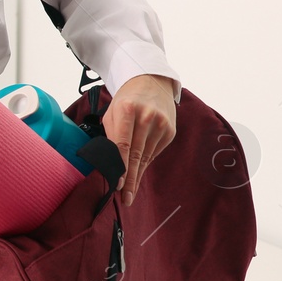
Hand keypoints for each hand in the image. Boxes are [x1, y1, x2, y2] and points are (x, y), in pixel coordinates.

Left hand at [102, 74, 176, 205]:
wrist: (151, 82)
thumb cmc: (126, 100)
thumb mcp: (112, 112)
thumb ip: (111, 135)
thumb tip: (111, 163)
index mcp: (128, 110)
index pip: (123, 144)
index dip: (120, 166)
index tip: (117, 183)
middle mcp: (147, 117)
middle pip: (136, 155)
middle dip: (130, 179)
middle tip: (126, 198)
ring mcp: (161, 124)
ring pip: (146, 157)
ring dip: (137, 175)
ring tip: (129, 191)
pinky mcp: (170, 131)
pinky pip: (154, 152)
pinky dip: (145, 163)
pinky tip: (138, 173)